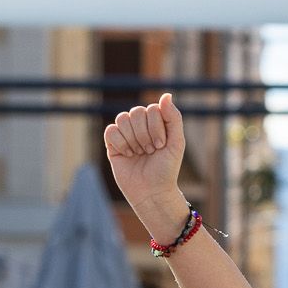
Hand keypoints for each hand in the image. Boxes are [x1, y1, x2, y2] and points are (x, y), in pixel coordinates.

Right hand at [104, 93, 188, 230]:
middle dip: (144, 134)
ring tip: (139, 154)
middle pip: (136, 112)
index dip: (156, 127)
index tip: (160, 146)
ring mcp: (126, 133)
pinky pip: (110, 131)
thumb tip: (166, 95)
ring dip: (133, 139)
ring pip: (122, 119)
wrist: (152, 192)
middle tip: (150, 151)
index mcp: (157, 122)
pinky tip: (127, 155)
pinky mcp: (112, 144)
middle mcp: (141, 125)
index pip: (152, 109)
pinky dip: (120, 143)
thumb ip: (173, 118)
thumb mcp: (177, 143)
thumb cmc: (166, 169)